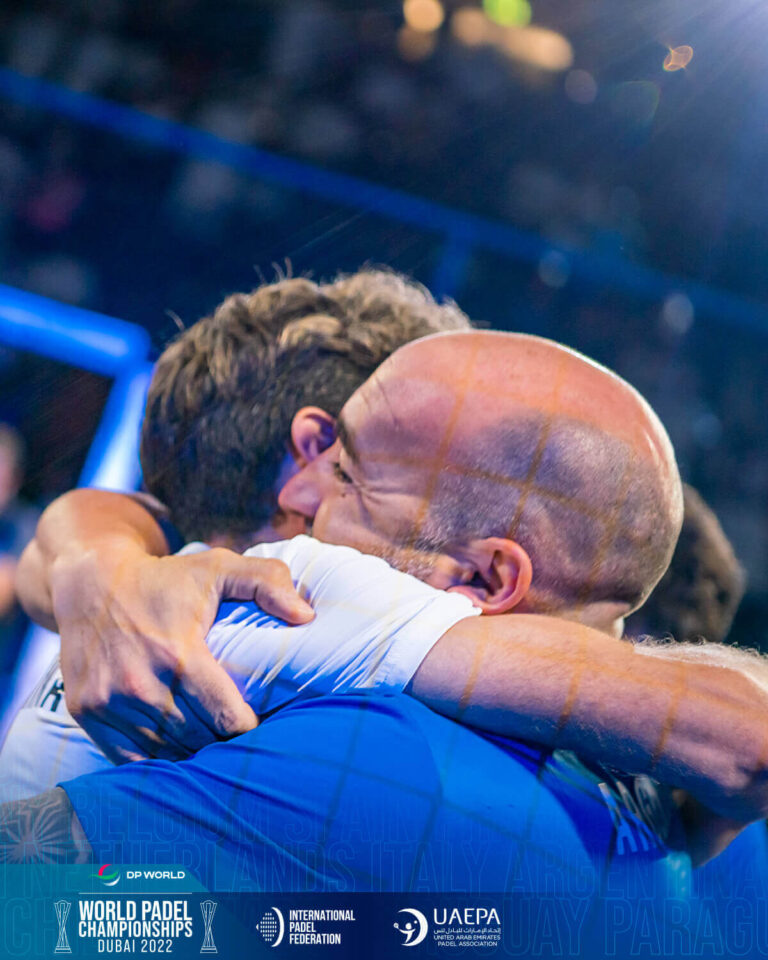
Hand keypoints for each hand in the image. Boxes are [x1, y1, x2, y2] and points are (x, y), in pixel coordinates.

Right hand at [51, 545, 313, 762]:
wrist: (91, 584)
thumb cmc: (167, 579)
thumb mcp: (218, 568)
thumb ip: (267, 582)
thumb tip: (306, 615)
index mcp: (178, 653)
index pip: (226, 717)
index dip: (249, 727)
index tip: (259, 722)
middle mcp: (139, 683)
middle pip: (198, 739)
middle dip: (222, 741)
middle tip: (239, 736)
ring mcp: (108, 701)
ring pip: (165, 752)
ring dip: (191, 752)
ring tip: (211, 743)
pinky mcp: (85, 712)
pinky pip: (129, 757)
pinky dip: (155, 757)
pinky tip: (175, 746)